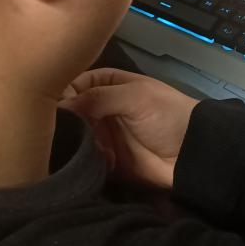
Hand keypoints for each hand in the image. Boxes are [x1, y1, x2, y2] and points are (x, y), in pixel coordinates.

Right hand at [58, 69, 199, 189]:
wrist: (192, 154)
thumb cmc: (166, 116)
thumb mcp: (135, 97)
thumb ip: (98, 97)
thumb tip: (60, 105)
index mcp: (108, 85)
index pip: (73, 84)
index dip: (61, 93)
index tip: (52, 107)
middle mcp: (100, 108)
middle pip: (69, 112)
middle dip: (62, 121)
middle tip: (56, 131)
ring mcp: (101, 135)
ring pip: (72, 136)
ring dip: (70, 142)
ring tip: (70, 146)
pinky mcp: (104, 160)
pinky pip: (83, 159)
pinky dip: (80, 160)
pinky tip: (84, 161)